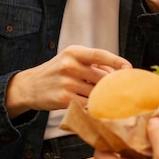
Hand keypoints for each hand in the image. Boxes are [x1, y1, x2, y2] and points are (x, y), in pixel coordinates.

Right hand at [6, 45, 131, 117]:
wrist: (29, 86)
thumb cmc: (56, 71)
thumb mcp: (72, 59)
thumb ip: (94, 63)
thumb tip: (117, 71)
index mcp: (74, 52)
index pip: (100, 54)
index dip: (116, 61)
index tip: (129, 68)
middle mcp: (69, 65)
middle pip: (102, 77)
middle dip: (108, 85)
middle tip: (112, 90)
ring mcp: (66, 82)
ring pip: (96, 92)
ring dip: (100, 97)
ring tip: (96, 97)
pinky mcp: (63, 99)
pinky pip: (86, 104)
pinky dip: (92, 106)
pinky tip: (90, 105)